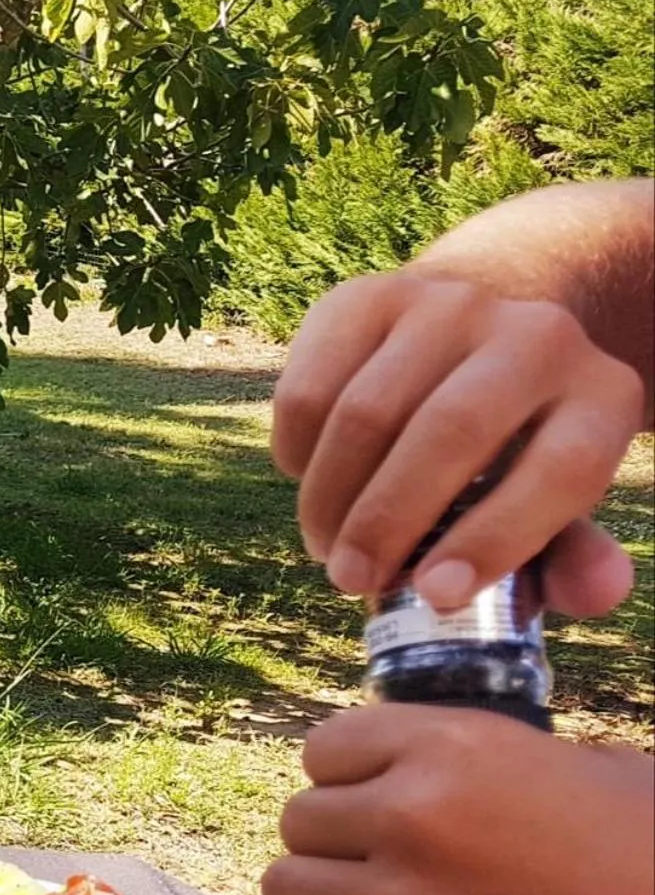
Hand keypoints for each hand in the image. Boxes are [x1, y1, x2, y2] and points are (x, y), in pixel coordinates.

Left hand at [254, 705, 654, 894]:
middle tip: (387, 870)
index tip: (375, 805)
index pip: (329, 748)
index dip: (349, 780)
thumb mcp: (595, 772)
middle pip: (303, 819)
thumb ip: (497, 764)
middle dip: (339, 844)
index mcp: (456, 748)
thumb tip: (440, 770)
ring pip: (285, 886)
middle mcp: (414, 818)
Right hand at [271, 273, 643, 616]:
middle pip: (450, 432)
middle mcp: (536, 334)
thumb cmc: (509, 449)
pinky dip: (296, 454)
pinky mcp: (367, 299)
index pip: (561, 469)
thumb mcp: (548, 497)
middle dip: (387, 524)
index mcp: (600, 395)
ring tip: (327, 546)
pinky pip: (309, 390)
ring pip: (365, 414)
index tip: (435, 595)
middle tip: (352, 580)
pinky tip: (308, 480)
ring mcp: (448, 306)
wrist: (469, 339)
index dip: (496, 539)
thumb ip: (570, 553)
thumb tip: (596, 594)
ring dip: (330, 499)